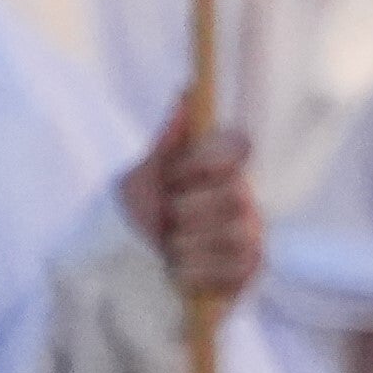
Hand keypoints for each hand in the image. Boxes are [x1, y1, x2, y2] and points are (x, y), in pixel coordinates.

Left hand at [124, 110, 259, 308]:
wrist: (122, 281)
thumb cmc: (134, 225)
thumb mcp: (142, 180)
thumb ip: (169, 140)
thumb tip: (187, 92)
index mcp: (218, 169)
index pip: (237, 145)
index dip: (204, 163)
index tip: (174, 180)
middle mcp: (242, 198)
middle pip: (235, 194)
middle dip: (187, 212)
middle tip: (165, 223)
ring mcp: (250, 235)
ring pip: (235, 233)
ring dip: (189, 245)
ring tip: (168, 252)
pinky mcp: (248, 271)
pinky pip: (235, 267)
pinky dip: (197, 272)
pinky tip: (178, 274)